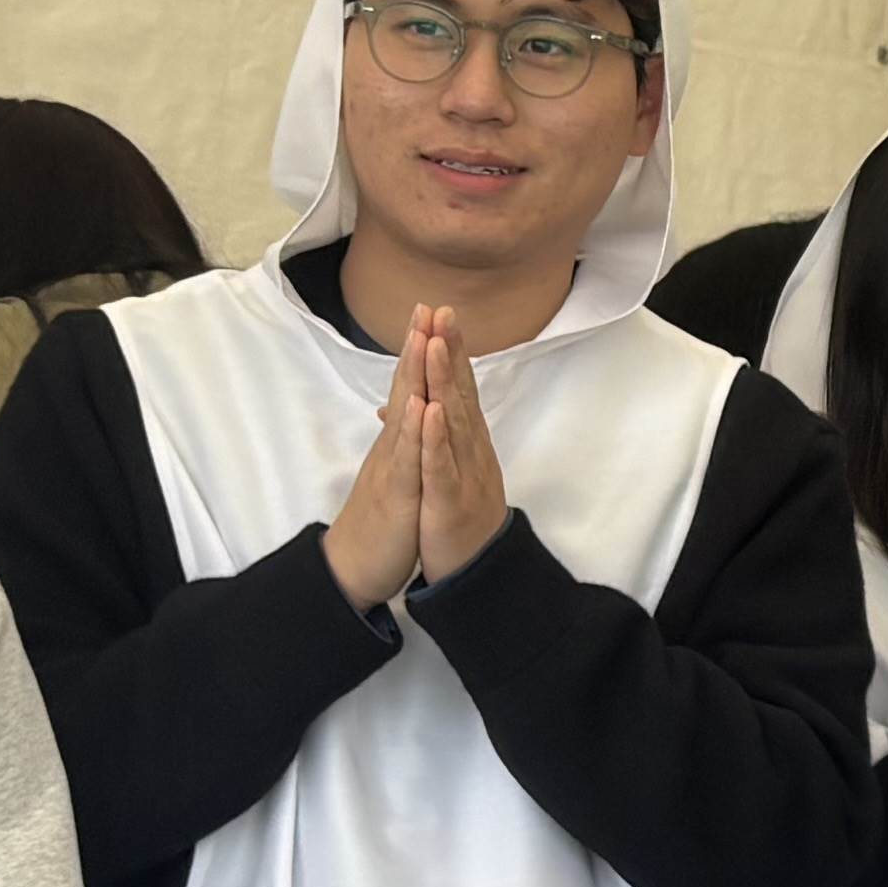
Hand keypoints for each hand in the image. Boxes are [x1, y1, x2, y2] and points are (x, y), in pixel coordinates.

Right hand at [325, 330, 430, 611]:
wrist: (354, 567)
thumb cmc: (379, 521)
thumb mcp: (393, 475)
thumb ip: (396, 443)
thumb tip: (400, 414)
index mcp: (398, 442)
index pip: (412, 388)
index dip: (421, 352)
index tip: (432, 314)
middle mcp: (393, 446)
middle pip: (406, 388)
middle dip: (418, 347)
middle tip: (427, 306)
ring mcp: (393, 467)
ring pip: (405, 414)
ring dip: (414, 375)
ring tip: (423, 337)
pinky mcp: (397, 494)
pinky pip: (407, 459)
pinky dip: (414, 431)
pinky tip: (419, 405)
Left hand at [408, 308, 510, 585]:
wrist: (475, 575)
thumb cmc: (456, 520)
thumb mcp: (445, 471)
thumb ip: (434, 433)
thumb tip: (413, 401)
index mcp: (466, 444)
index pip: (458, 388)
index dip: (450, 351)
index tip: (440, 313)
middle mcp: (470, 452)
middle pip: (460, 394)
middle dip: (451, 352)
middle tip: (444, 311)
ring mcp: (463, 475)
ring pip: (453, 423)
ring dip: (445, 382)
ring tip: (436, 345)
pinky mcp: (448, 502)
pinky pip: (442, 467)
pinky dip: (436, 438)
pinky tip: (430, 411)